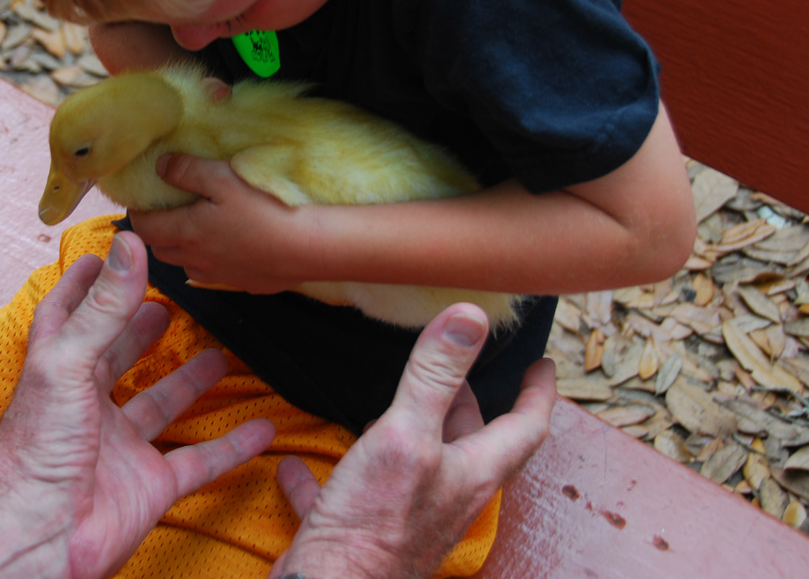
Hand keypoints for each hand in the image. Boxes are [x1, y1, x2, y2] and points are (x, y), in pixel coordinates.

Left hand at [0, 231, 275, 578]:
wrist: (38, 537)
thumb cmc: (35, 450)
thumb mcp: (69, 363)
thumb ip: (104, 307)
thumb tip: (131, 244)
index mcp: (57, 372)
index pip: (66, 317)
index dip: (82, 286)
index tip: (104, 256)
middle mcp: (86, 407)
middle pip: (115, 358)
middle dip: (138, 330)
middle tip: (168, 301)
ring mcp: (120, 448)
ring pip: (160, 405)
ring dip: (188, 381)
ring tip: (217, 351)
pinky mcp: (148, 486)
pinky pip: (198, 461)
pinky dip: (231, 446)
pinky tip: (262, 427)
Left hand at [128, 153, 308, 292]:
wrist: (310, 247)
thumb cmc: (265, 207)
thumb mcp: (223, 177)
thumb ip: (187, 171)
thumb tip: (159, 166)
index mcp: (187, 233)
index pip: (144, 228)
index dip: (136, 213)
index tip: (140, 199)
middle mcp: (197, 260)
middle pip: (161, 250)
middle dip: (156, 231)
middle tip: (165, 210)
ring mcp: (220, 275)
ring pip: (186, 264)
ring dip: (182, 247)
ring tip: (194, 227)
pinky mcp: (243, 283)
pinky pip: (214, 273)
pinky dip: (209, 260)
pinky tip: (227, 245)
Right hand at [270, 304, 556, 578]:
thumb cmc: (374, 525)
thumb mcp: (407, 434)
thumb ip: (436, 376)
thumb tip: (471, 316)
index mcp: (471, 471)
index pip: (524, 426)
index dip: (537, 392)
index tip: (542, 365)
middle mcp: (447, 494)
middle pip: (472, 442)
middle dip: (470, 402)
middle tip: (462, 366)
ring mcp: (407, 515)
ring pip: (419, 464)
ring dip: (412, 429)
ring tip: (398, 397)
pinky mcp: (363, 529)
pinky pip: (353, 492)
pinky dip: (335, 468)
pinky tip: (302, 457)